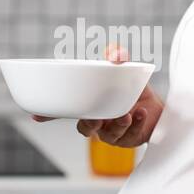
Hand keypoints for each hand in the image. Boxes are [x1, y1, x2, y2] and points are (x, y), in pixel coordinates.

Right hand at [31, 43, 163, 146]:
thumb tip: (114, 54)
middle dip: (88, 124)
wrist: (159, 108)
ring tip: (126, 114)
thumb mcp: (126, 69)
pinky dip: (135, 124)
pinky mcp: (128, 139)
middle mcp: (98, 121)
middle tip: (96, 118)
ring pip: (108, 135)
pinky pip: (129, 135)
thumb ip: (118, 57)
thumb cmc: (135, 90)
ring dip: (117, 125)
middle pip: (84, 128)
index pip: (65, 112)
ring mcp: (112, 132)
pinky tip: (140, 113)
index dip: (48, 114)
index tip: (35, 117)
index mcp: (90, 106)